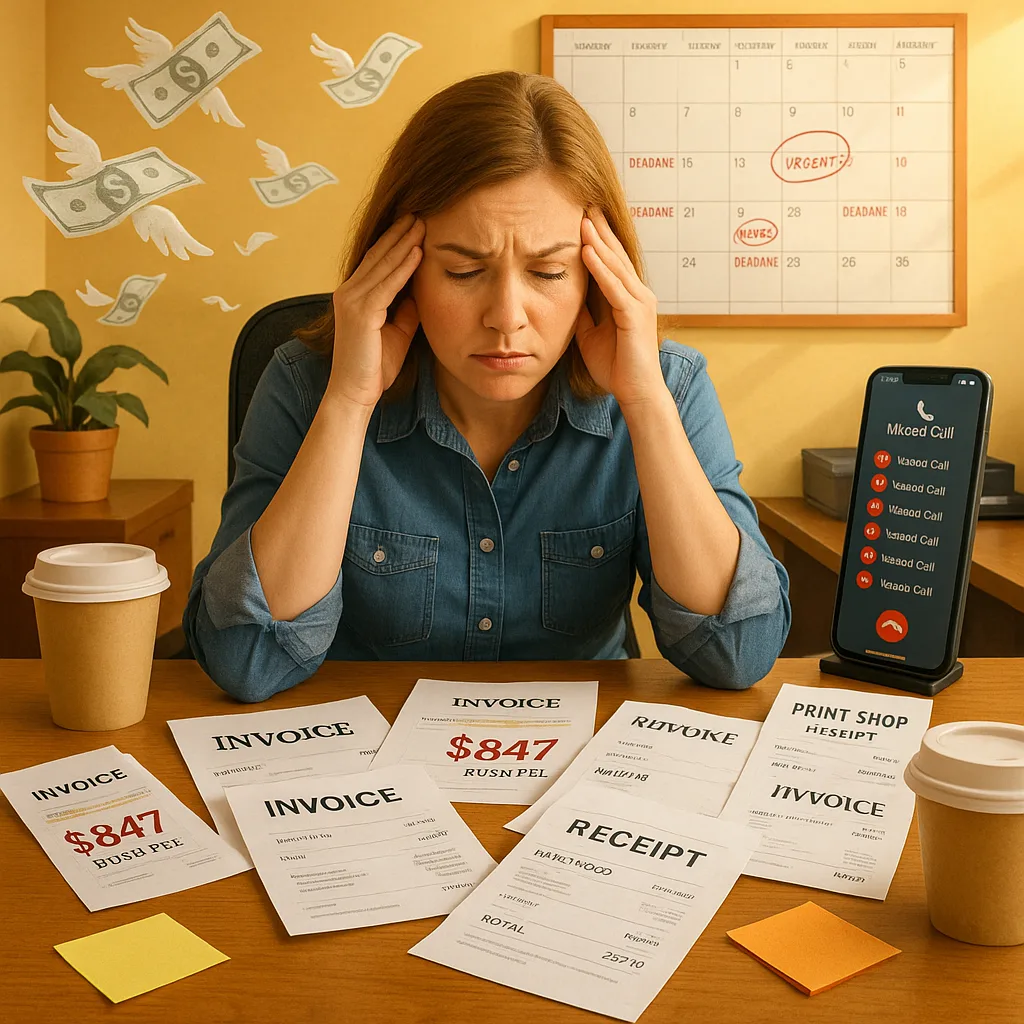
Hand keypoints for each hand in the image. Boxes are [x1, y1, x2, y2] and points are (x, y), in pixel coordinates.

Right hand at [327, 212, 424, 407]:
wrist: (356, 393)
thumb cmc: (375, 367)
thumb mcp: (398, 332)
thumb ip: (405, 309)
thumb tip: (419, 291)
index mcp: (355, 295)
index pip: (378, 260)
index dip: (397, 240)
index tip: (418, 223)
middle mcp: (349, 291)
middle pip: (379, 254)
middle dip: (401, 232)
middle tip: (422, 210)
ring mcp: (351, 300)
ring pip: (383, 264)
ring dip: (405, 242)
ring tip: (424, 222)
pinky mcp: (360, 312)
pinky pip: (387, 284)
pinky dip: (404, 266)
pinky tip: (419, 251)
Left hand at [574, 207, 664, 408]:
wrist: (636, 392)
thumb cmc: (616, 367)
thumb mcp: (590, 334)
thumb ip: (582, 313)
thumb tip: (566, 296)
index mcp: (629, 297)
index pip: (611, 261)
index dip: (597, 239)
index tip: (581, 217)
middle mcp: (638, 294)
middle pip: (616, 254)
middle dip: (599, 229)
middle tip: (584, 203)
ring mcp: (639, 302)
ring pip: (615, 265)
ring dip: (598, 240)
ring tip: (582, 218)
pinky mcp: (635, 315)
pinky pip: (614, 286)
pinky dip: (600, 268)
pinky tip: (587, 250)